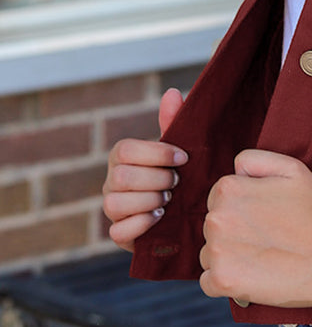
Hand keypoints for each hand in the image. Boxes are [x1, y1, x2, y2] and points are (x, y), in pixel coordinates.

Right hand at [103, 88, 186, 250]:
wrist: (184, 213)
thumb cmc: (178, 175)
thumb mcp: (178, 150)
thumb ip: (173, 123)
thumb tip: (171, 93)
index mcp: (122, 157)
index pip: (125, 149)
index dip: (156, 153)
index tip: (183, 158)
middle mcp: (111, 182)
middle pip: (121, 176)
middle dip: (156, 179)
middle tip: (178, 183)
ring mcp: (112, 209)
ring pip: (115, 203)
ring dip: (149, 201)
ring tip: (170, 200)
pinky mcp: (119, 234)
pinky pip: (117, 232)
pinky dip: (141, 224)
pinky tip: (160, 217)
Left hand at [199, 149, 311, 308]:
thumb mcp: (293, 169)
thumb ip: (255, 160)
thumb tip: (235, 170)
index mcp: (227, 189)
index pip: (220, 200)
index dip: (244, 211)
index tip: (267, 221)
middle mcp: (215, 218)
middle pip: (213, 227)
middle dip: (234, 234)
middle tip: (269, 242)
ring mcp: (216, 251)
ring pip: (209, 254)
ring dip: (229, 259)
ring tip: (263, 261)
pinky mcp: (222, 281)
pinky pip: (208, 282)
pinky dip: (226, 283)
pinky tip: (251, 279)